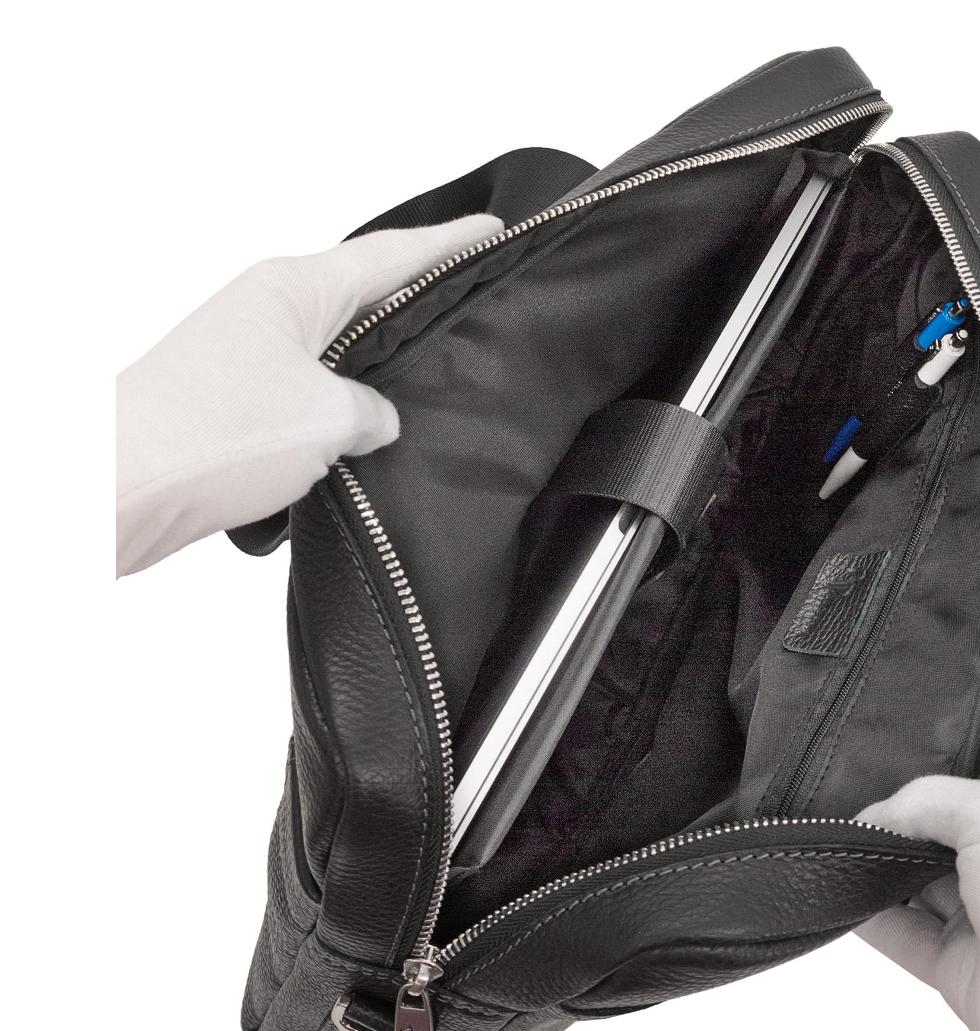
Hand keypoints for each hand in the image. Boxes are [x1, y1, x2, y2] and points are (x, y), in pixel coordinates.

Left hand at [116, 214, 502, 574]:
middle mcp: (271, 311)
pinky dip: (349, 404)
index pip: (392, 254)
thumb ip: (374, 411)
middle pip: (365, 294)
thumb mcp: (327, 417)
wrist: (118, 488)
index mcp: (293, 289)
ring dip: (384, 359)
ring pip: (340, 349)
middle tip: (482, 295)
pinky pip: (314, 392)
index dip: (451, 245)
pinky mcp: (240, 405)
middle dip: (423, 295)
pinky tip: (376, 430)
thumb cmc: (213, 435)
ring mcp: (252, 356)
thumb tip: (376, 421)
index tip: (498, 231)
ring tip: (441, 367)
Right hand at [854, 754, 979, 1030]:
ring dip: (883, 863)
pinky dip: (873, 917)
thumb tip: (877, 816)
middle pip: (950, 823)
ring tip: (839, 841)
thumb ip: (926, 800)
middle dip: (907, 812)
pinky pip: (906, 935)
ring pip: (922, 879)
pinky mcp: (966, 969)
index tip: (903, 749)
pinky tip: (841, 892)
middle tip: (859, 798)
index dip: (958, 755)